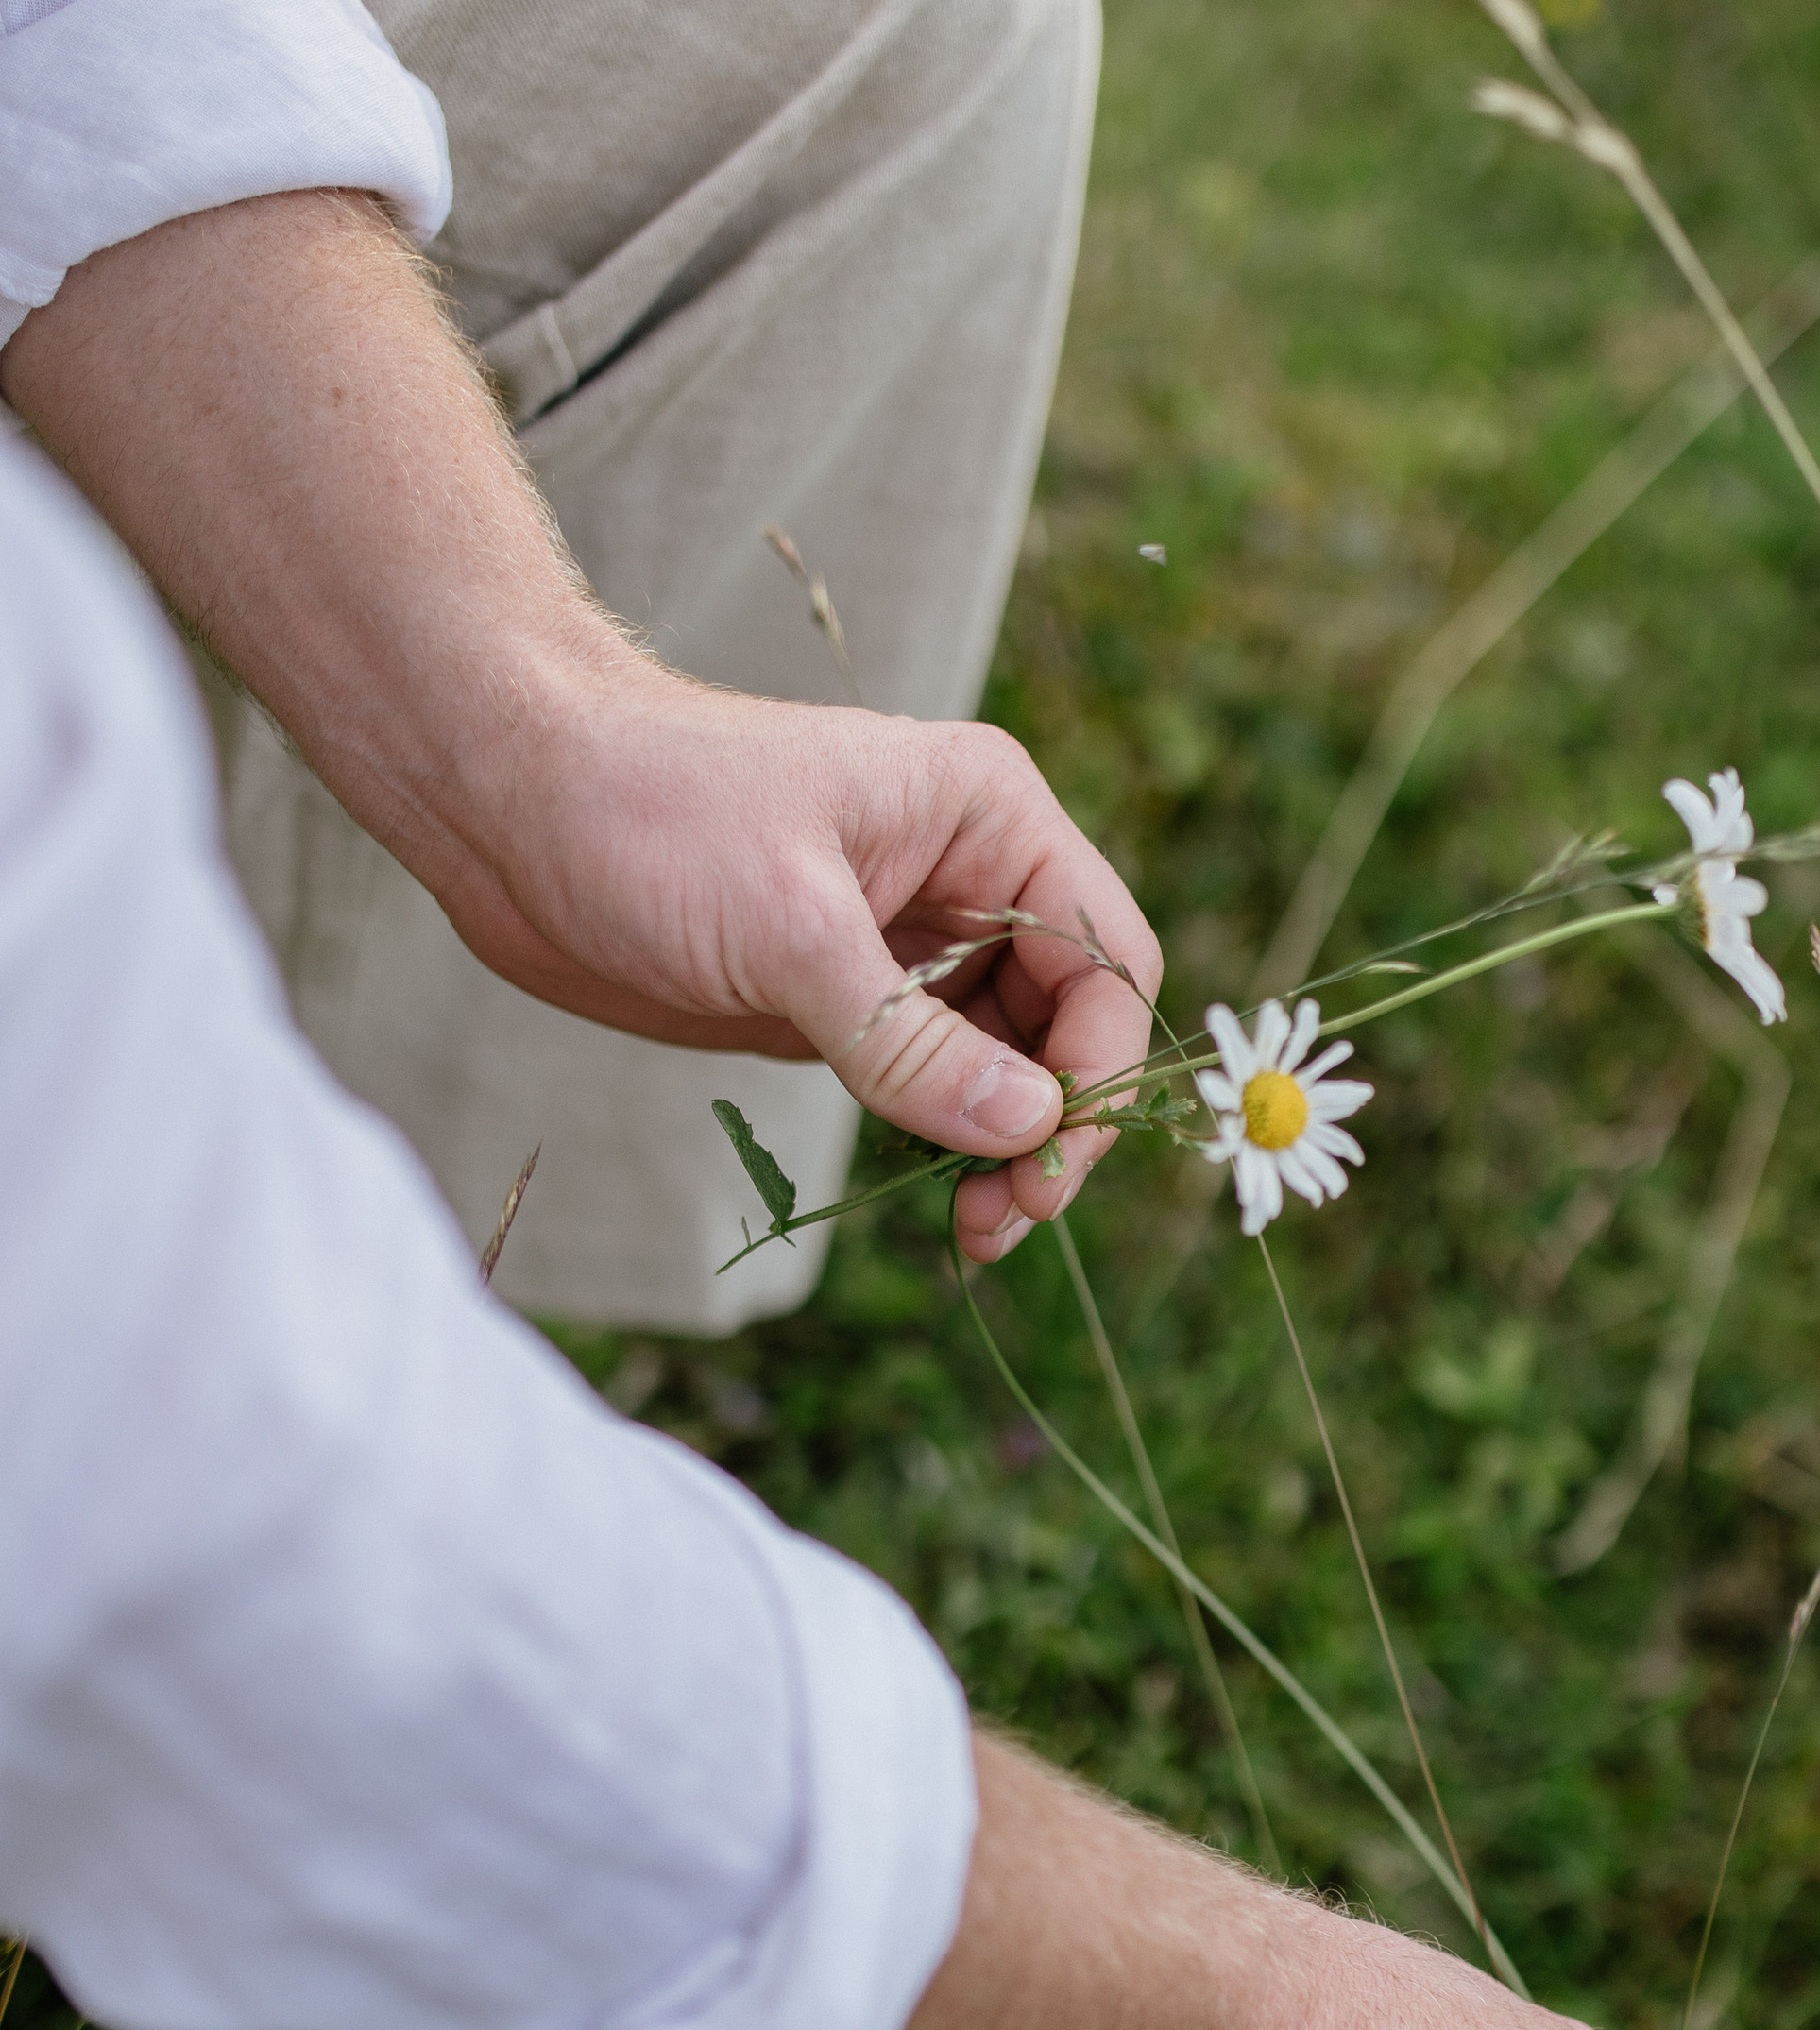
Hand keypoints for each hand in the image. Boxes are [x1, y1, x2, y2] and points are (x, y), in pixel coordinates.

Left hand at [3, 192, 1157, 1256]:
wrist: (503, 800)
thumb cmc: (645, 816)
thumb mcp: (787, 930)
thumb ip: (909, 1041)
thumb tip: (1028, 1130)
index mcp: (988, 819)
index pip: (1106, 957)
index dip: (1099, 1064)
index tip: (1046, 1150)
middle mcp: (968, 879)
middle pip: (1072, 1023)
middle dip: (1058, 1123)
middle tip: (1008, 1214)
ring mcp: (908, 945)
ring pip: (1010, 1066)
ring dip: (1007, 1148)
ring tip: (975, 1228)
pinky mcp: (844, 1001)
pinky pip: (933, 1084)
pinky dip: (945, 1144)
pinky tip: (933, 1197)